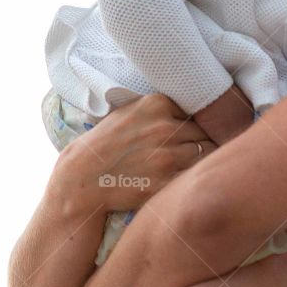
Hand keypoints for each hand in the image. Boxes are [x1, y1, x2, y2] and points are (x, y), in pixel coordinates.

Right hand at [52, 93, 215, 216]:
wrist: (81, 179)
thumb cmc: (105, 145)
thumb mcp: (129, 112)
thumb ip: (161, 109)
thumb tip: (196, 111)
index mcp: (157, 104)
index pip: (198, 111)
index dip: (197, 124)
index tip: (192, 134)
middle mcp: (164, 127)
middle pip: (205, 133)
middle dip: (202, 143)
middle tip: (193, 153)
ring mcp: (166, 156)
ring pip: (205, 154)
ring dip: (200, 161)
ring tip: (187, 166)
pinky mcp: (165, 182)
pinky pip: (194, 177)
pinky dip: (192, 178)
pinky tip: (183, 180)